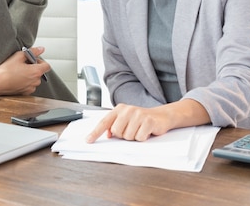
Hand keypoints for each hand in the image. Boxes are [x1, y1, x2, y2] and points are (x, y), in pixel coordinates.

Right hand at [0, 47, 50, 95]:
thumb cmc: (6, 69)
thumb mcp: (19, 56)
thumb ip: (33, 51)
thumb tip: (41, 49)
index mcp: (36, 71)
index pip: (47, 66)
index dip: (41, 61)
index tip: (33, 60)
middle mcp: (35, 81)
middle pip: (39, 72)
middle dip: (33, 68)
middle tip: (23, 64)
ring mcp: (30, 88)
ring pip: (34, 80)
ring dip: (29, 76)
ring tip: (18, 72)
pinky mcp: (24, 93)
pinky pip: (29, 86)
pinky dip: (25, 82)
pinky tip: (16, 78)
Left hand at [85, 99, 210, 142]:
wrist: (161, 116)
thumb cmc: (141, 120)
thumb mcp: (126, 120)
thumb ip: (115, 126)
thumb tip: (107, 135)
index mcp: (119, 109)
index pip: (104, 122)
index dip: (95, 132)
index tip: (88, 140)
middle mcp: (127, 110)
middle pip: (117, 132)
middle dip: (124, 135)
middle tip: (132, 130)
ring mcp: (138, 114)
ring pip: (128, 137)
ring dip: (134, 137)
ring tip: (140, 130)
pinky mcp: (148, 121)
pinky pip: (139, 137)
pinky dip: (143, 138)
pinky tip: (147, 132)